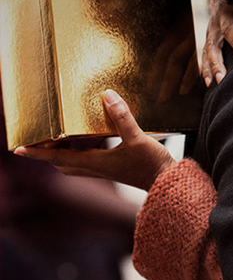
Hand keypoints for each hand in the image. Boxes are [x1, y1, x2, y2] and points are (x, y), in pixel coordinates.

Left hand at [14, 90, 175, 191]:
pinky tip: (91, 136)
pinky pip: (87, 159)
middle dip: (46, 152)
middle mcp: (94, 169)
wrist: (166, 184)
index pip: (58, 157)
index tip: (19, 148)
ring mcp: (103, 170)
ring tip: (57, 135)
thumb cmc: (151, 165)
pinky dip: (80, 150)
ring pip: (73, 162)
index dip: (38, 152)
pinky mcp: (111, 168)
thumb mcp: (138, 139)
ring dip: (62, 152)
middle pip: (61, 162)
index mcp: (94, 163)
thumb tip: (107, 95)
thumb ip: (122, 117)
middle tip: (36, 139)